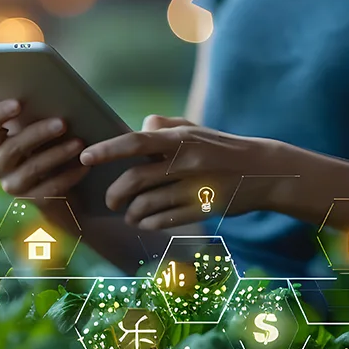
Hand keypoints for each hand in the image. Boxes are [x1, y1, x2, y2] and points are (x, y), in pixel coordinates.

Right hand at [0, 100, 88, 196]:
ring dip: (58, 153)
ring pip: (32, 168)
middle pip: (11, 147)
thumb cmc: (50, 146)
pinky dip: (69, 175)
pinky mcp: (33, 201)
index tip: (18, 103)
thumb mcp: (41, 131)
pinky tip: (85, 165)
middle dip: (37, 133)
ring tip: (79, 143)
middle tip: (62, 122)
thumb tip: (55, 93)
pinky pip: (51, 188)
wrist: (62, 187)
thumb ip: (38, 115)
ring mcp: (13, 185)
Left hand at [79, 115, 278, 229]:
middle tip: (110, 199)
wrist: (263, 170)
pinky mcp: (203, 209)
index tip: (85, 157)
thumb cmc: (222, 147)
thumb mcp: (196, 129)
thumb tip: (138, 126)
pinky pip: (165, 220)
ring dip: (131, 213)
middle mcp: (186, 161)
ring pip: (148, 204)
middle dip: (115, 193)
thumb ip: (165, 125)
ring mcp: (195, 187)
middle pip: (136, 179)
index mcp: (181, 138)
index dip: (107, 150)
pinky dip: (149, 223)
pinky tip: (145, 222)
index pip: (136, 142)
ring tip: (128, 214)